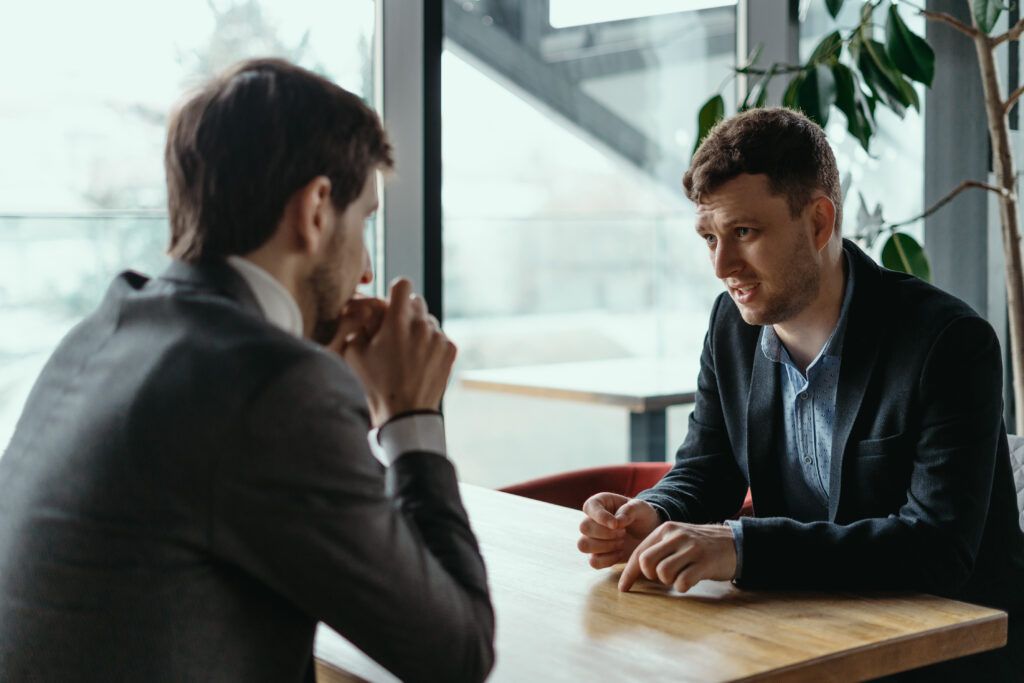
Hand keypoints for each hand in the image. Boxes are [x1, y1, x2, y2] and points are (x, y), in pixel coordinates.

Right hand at [326, 278, 455, 426]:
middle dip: (405, 312)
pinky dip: (431, 343)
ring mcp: (439, 337)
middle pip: (416, 301)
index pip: (403, 285)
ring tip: (407, 351)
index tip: (391, 304)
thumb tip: (363, 312)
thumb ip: (358, 326)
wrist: (404, 414)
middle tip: (396, 332)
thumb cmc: (375, 385)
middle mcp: (421, 325)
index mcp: (397, 321)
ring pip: (429, 320)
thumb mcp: (354, 354)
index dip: (395, 292)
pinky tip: (420, 361)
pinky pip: (440, 336)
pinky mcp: (450, 350)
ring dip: (419, 328)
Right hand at [578, 493, 660, 569]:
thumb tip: (616, 521)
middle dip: (605, 533)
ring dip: (605, 546)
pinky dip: (608, 560)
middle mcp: (591, 520)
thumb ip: (630, 510)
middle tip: (623, 533)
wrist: (647, 534)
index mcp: (600, 503)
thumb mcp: (641, 508)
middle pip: (584, 527)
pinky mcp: (597, 555)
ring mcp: (592, 539)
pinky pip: (593, 562)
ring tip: (621, 543)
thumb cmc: (642, 516)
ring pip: (583, 545)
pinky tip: (620, 553)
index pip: (589, 507)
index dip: (600, 517)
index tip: (616, 524)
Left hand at [617, 522, 735, 592]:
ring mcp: (691, 548)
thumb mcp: (677, 540)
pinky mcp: (704, 562)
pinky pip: (682, 582)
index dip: (629, 573)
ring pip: (663, 573)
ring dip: (669, 581)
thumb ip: (658, 549)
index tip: (623, 588)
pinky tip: (691, 580)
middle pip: (646, 562)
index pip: (639, 552)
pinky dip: (683, 586)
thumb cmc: (700, 547)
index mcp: (666, 529)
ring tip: (681, 575)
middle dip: (651, 575)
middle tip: (663, 576)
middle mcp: (676, 535)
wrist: (735, 543)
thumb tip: (633, 572)